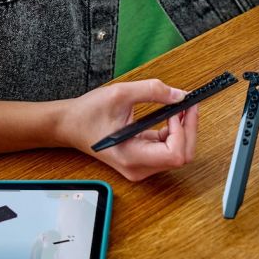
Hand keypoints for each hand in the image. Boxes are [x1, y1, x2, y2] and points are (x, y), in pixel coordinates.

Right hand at [58, 79, 198, 180]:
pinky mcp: (143, 160)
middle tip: (189, 105)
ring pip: (179, 154)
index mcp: (131, 156)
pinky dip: (176, 132)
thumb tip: (180, 95)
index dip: (182, 131)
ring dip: (185, 130)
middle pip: (182, 156)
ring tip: (182, 108)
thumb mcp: (120, 93)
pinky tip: (172, 115)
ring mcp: (141, 166)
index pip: (175, 154)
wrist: (68, 125)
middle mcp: (138, 167)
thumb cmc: (88, 113)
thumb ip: (153, 91)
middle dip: (190, 129)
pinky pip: (169, 150)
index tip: (177, 110)